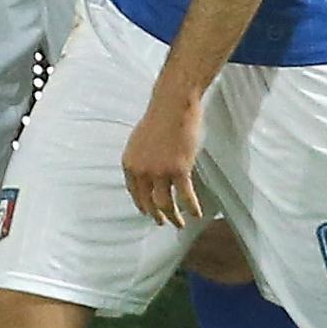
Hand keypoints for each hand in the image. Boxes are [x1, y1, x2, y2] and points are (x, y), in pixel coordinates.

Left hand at [122, 80, 206, 227]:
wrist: (173, 104)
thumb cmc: (159, 117)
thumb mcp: (139, 141)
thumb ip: (140, 160)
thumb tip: (146, 173)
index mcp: (129, 163)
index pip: (133, 192)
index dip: (142, 205)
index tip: (148, 213)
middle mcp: (141, 171)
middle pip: (148, 202)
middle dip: (156, 216)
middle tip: (163, 223)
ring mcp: (159, 172)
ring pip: (165, 204)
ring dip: (173, 217)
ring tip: (180, 223)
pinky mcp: (179, 170)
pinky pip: (185, 196)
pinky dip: (192, 207)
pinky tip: (197, 214)